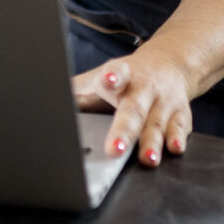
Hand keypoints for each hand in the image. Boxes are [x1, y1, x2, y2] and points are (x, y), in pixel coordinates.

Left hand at [72, 48, 194, 166]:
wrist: (170, 63)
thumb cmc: (126, 76)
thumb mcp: (101, 76)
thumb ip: (76, 90)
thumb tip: (41, 99)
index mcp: (123, 75)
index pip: (116, 74)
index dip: (111, 77)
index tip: (107, 80)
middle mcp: (145, 88)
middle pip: (134, 109)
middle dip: (125, 130)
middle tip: (114, 149)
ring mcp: (164, 101)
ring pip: (157, 124)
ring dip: (152, 143)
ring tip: (147, 160)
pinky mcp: (181, 114)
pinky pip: (180, 128)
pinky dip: (178, 139)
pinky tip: (175, 150)